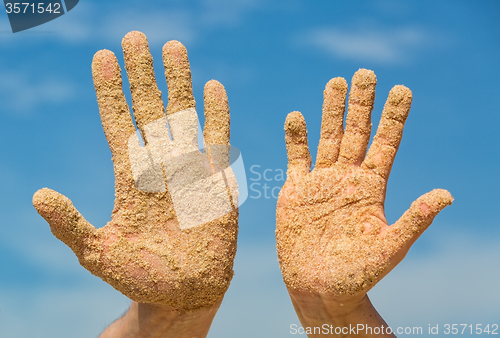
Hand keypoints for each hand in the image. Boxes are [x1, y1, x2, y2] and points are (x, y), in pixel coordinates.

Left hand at [33, 31, 237, 311]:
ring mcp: (189, 170)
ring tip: (173, 47)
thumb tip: (37, 195)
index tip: (102, 58)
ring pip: (183, 116)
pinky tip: (213, 86)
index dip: (110, 91)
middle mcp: (158, 166)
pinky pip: (218, 140)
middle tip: (135, 37)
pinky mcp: (217, 182)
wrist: (184, 293)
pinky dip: (217, 114)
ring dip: (178, 82)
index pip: (118, 124)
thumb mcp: (96, 253)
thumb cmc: (139, 277)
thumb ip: (70, 224)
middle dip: (141, 74)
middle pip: (149, 110)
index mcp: (129, 178)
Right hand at [276, 69, 452, 301]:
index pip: (385, 144)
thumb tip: (447, 194)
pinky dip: (295, 138)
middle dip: (362, 103)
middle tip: (367, 72)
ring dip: (330, 111)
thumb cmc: (358, 275)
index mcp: (373, 188)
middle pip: (356, 133)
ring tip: (336, 83)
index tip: (402, 90)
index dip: (394, 117)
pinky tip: (296, 116)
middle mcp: (348, 178)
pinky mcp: (296, 190)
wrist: (318, 289)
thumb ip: (414, 220)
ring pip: (327, 138)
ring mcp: (321, 182)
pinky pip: (296, 158)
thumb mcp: (390, 247)